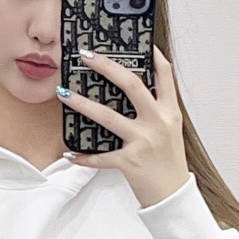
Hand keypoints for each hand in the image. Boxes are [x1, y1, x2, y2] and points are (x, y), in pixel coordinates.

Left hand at [60, 45, 188, 208]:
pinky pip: (100, 156)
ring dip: (82, 103)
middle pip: (131, 84)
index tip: (138, 41)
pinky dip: (83, 157)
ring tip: (64, 94)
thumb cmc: (169, 164)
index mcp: (170, 112)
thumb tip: (133, 93)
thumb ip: (156, 111)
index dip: (152, 55)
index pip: (164, 74)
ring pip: (107, 116)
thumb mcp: (170, 131)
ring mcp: (143, 141)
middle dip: (106, 66)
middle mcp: (157, 122)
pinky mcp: (129, 161)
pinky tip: (70, 153)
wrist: (173, 196)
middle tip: (86, 56)